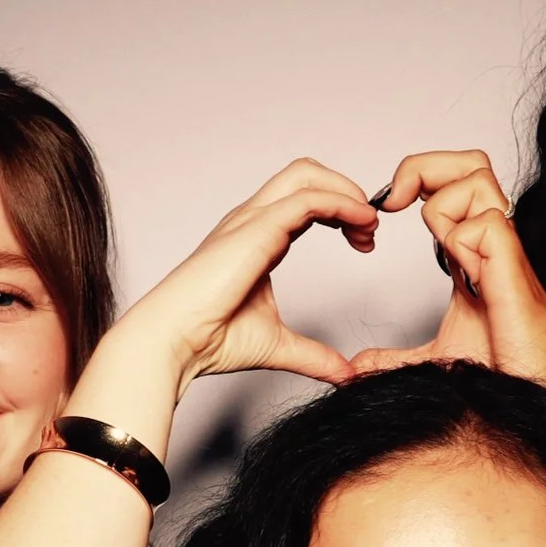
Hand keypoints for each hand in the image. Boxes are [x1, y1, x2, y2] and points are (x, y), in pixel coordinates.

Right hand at [115, 158, 381, 392]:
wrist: (175, 340)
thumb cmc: (208, 339)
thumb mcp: (278, 346)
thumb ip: (313, 356)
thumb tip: (344, 373)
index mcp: (256, 238)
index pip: (304, 201)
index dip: (340, 211)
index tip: (364, 240)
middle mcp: (252, 220)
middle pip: (306, 174)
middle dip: (346, 190)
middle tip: (370, 228)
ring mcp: (252, 220)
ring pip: (307, 175)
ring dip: (347, 192)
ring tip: (369, 223)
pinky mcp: (256, 229)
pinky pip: (308, 199)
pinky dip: (341, 204)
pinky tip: (360, 225)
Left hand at [348, 150, 545, 392]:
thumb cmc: (511, 374)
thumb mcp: (436, 360)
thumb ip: (397, 359)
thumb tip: (362, 365)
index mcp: (475, 251)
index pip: (452, 183)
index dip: (417, 180)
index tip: (384, 211)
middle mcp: (491, 242)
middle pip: (469, 163)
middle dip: (425, 167)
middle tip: (394, 202)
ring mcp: (503, 251)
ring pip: (477, 176)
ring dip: (440, 198)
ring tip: (429, 240)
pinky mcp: (512, 267)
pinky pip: (484, 221)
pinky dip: (458, 237)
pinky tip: (460, 275)